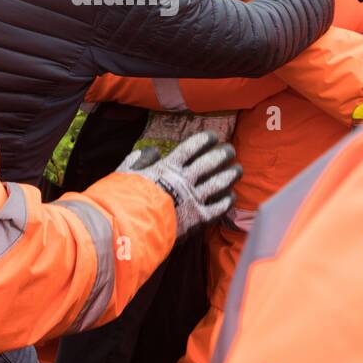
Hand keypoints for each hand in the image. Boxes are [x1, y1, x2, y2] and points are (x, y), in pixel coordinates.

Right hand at [116, 131, 239, 237]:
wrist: (130, 227)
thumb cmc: (125, 199)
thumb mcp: (126, 173)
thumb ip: (139, 159)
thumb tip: (152, 151)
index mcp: (168, 167)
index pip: (191, 148)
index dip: (204, 140)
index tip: (213, 136)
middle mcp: (184, 180)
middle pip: (209, 162)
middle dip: (222, 154)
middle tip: (230, 150)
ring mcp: (193, 199)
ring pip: (218, 183)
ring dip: (230, 174)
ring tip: (238, 169)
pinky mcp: (197, 218)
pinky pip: (218, 207)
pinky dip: (226, 200)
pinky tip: (231, 196)